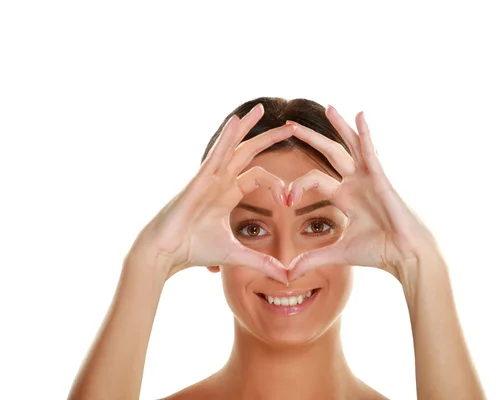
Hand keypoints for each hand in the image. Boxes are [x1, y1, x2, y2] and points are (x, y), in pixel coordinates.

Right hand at [128, 103, 292, 282]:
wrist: (165, 253)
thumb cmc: (194, 250)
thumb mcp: (236, 254)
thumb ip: (262, 262)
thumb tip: (288, 277)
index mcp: (228, 194)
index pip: (258, 175)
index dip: (278, 184)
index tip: (289, 201)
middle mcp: (220, 181)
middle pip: (248, 153)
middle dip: (269, 139)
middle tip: (291, 126)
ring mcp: (209, 177)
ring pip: (232, 146)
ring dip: (248, 127)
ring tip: (262, 109)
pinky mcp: (200, 180)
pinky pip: (216, 154)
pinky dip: (227, 137)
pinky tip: (238, 121)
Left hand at [286, 106, 439, 283]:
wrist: (404, 255)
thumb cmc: (377, 252)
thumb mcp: (337, 252)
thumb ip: (311, 258)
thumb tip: (287, 274)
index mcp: (345, 196)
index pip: (314, 180)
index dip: (296, 186)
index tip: (285, 200)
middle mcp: (355, 182)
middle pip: (330, 153)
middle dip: (311, 139)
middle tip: (290, 125)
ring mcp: (369, 178)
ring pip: (351, 146)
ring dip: (339, 126)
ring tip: (327, 107)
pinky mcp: (380, 178)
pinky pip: (371, 152)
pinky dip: (365, 133)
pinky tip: (360, 114)